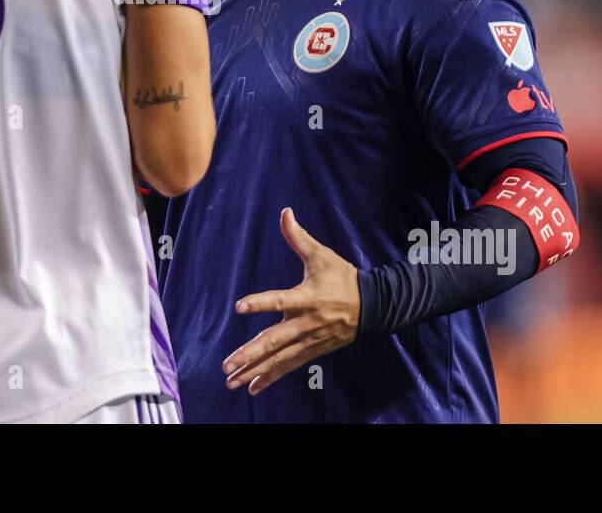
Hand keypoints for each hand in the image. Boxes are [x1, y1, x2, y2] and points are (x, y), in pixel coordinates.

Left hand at [222, 207, 361, 394]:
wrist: (373, 306)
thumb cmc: (343, 278)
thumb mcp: (321, 256)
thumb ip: (298, 237)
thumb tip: (285, 212)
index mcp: (307, 298)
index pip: (280, 300)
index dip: (260, 303)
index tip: (240, 306)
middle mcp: (306, 323)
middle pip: (274, 340)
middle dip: (249, 354)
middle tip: (227, 364)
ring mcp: (309, 341)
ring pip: (278, 359)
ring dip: (254, 371)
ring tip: (232, 382)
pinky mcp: (312, 351)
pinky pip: (288, 367)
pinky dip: (271, 378)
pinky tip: (253, 388)